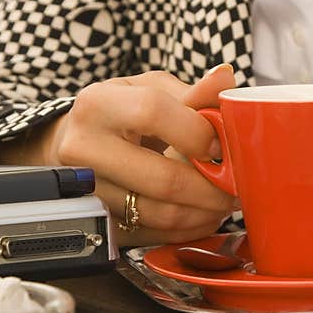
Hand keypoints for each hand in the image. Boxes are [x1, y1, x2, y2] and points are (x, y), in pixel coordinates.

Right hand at [0, 65, 236, 245]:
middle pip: (163, 179)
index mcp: (97, 105)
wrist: (75, 145)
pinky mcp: (99, 222)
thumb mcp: (150, 90)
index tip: (221, 145)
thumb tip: (225, 77)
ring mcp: (88, 194)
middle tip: (237, 184)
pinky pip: (156, 235)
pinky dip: (189, 228)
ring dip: (205, 212)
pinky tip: (202, 213)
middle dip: (213, 187)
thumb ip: (192, 92)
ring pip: (162, 215)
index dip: (197, 133)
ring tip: (224, 199)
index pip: (153, 113)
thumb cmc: (120, 114)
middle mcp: (83, 150)